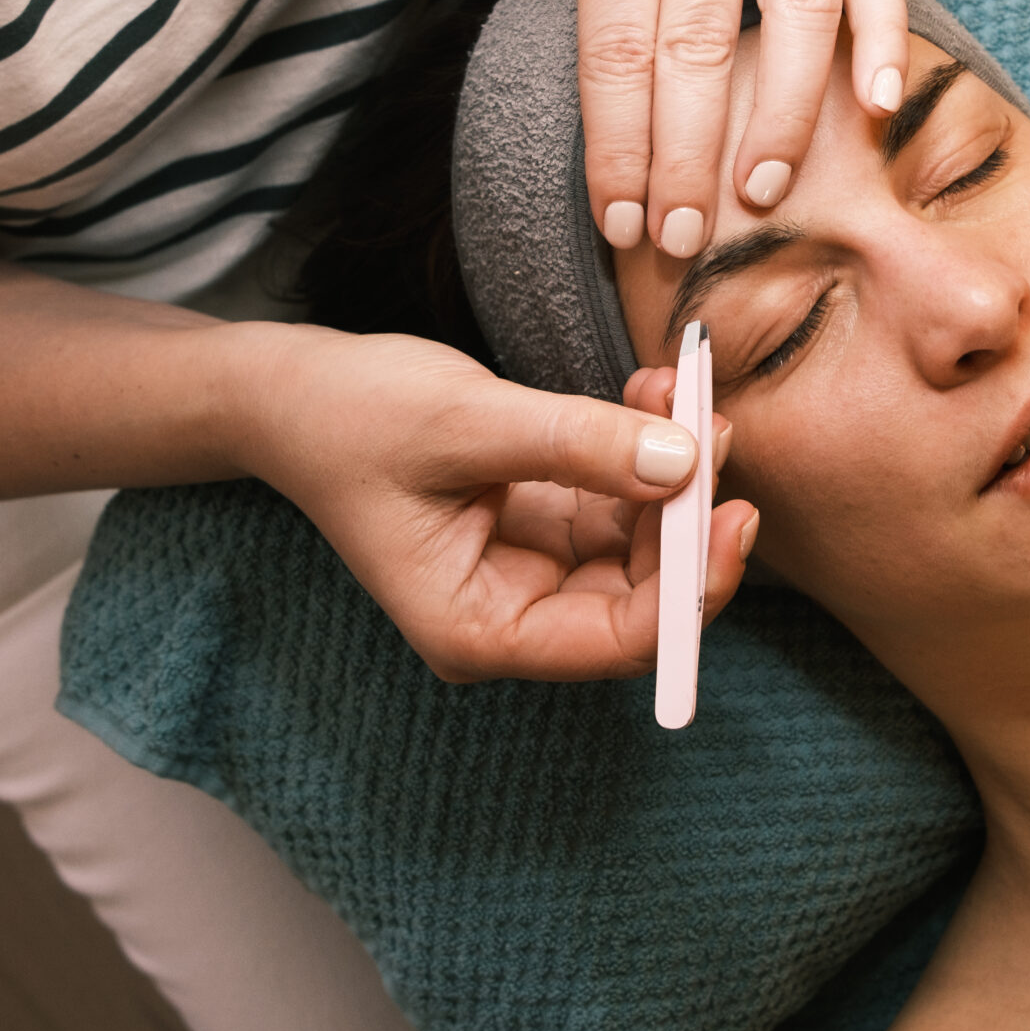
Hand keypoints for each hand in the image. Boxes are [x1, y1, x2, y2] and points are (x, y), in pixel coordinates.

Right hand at [235, 326, 756, 682]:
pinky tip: (652, 391)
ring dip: (675, 469)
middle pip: (644, 596)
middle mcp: (514, 613)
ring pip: (643, 540)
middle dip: (690, 516)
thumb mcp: (466, 423)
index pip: (618, 640)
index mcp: (480, 628)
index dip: (691, 586)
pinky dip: (645, 445)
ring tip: (682, 391)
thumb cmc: (351, 417)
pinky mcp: (545, 518)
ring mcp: (534, 565)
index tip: (735, 511)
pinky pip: (621, 495)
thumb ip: (578, 445)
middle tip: (718, 428)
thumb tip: (687, 463)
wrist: (294, 390)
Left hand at [282, 0, 909, 259]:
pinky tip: (871, 114)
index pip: (616, 38)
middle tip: (678, 242)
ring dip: (783, 118)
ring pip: (800, 13)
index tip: (614, 222)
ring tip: (758, 199)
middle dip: (686, 156)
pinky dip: (884, 40)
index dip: (617, 141)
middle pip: (702, 43)